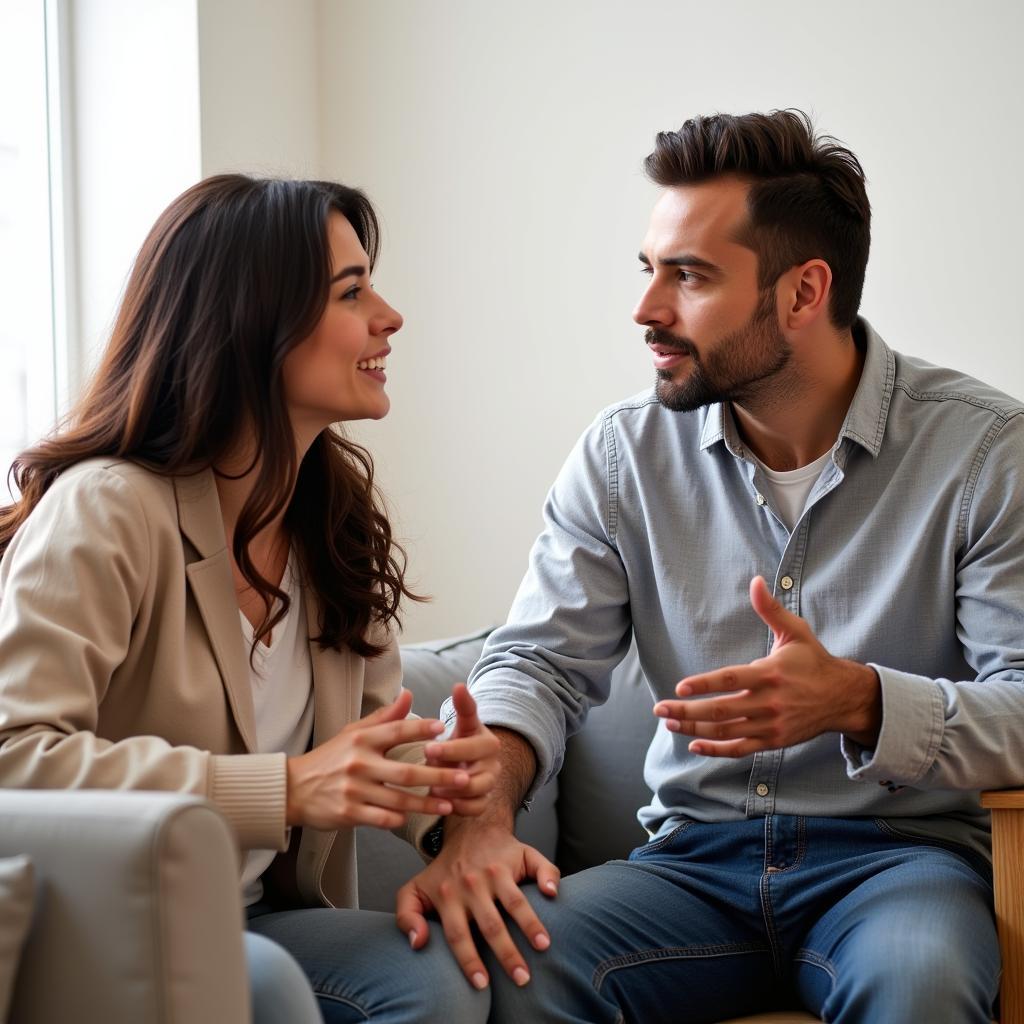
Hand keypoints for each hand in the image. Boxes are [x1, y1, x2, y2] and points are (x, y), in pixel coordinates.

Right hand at [286, 689, 471, 829]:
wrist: (292, 788)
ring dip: (427, 804)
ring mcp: (354, 789)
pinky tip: (414, 817)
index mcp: (362, 739)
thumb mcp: (353, 732)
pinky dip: (399, 818)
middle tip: (465, 777)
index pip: (396, 730)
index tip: (444, 729)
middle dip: (438, 775)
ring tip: (450, 805)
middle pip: (407, 771)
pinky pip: (381, 818)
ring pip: (399, 799)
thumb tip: (409, 694)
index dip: (421, 729)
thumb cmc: (330, 758)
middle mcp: (359, 763)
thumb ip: (384, 717)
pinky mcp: (348, 813)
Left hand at [396, 820, 559, 989]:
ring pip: (515, 902)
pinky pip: (537, 867)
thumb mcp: (415, 889)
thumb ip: (406, 916)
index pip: (459, 934)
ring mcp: (497, 871)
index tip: (482, 984)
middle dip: (507, 954)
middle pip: (491, 924)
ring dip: (531, 925)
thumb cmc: (445, 869)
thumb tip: (418, 943)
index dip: (470, 961)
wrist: (470, 828)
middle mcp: (473, 884)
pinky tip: (553, 894)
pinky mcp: (519, 856)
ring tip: (543, 946)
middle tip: (522, 978)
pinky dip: (548, 879)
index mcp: (449, 895)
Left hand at [424, 683, 500, 815]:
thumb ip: (463, 706)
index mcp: (488, 742)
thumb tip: (459, 684)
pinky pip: (475, 809)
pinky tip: (440, 802)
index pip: (472, 747)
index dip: (450, 750)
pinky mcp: (484, 802)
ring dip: (452, 792)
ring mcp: (490, 785)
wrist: (468, 763)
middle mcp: (493, 764)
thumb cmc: (461, 739)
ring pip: (475, 793)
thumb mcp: (463, 722)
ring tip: (431, 788)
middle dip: (449, 774)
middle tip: (426, 773)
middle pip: (475, 775)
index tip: (427, 748)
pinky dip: (458, 807)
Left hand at [654, 576, 880, 756]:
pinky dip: (716, 751)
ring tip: (670, 723)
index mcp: (770, 674)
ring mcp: (770, 725)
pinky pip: (740, 750)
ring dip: (694, 729)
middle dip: (687, 711)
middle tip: (660, 708)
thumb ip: (770, 609)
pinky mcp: (773, 741)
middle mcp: (769, 702)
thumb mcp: (795, 631)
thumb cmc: (814, 661)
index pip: (731, 680)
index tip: (679, 688)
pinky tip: (694, 746)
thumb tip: (755, 581)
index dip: (704, 684)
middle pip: (721, 710)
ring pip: (726, 732)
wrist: (843, 698)